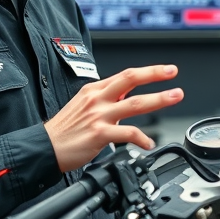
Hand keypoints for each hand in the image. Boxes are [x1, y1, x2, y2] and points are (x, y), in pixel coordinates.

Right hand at [44, 64, 182, 171]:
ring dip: (158, 99)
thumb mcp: (82, 106)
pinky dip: (142, 138)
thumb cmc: (64, 130)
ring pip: (135, 103)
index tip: (165, 70)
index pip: (125, 75)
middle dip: (155, 74)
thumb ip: (105, 100)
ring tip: (174, 96)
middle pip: (130, 79)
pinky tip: (148, 143)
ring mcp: (98, 116)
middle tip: (173, 73)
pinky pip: (127, 133)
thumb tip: (126, 97)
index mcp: (94, 90)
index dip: (148, 71)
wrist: (44, 148)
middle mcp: (97, 99)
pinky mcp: (99, 134)